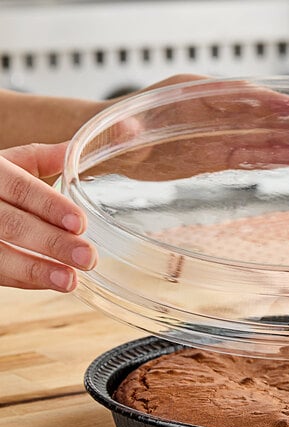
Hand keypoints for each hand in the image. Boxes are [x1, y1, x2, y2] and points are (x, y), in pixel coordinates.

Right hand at [0, 143, 96, 291]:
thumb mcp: (18, 161)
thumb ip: (55, 156)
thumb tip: (126, 131)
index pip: (19, 187)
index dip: (48, 205)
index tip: (80, 223)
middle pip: (11, 224)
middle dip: (51, 242)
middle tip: (89, 258)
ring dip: (36, 269)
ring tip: (71, 281)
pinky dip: (25, 279)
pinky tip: (53, 282)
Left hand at [83, 78, 288, 180]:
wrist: (115, 143)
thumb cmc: (116, 130)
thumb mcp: (118, 131)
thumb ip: (127, 132)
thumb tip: (126, 131)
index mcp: (193, 95)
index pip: (241, 98)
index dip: (272, 105)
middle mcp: (214, 112)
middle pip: (265, 115)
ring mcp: (220, 134)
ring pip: (266, 137)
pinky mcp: (219, 155)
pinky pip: (252, 157)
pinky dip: (275, 158)